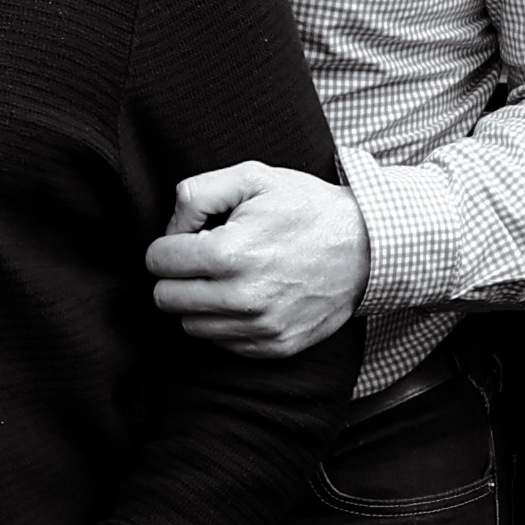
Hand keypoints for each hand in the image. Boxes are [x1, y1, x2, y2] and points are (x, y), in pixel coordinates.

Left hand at [148, 160, 368, 353]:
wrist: (367, 246)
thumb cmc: (306, 207)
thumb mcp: (253, 177)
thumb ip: (197, 194)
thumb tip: (170, 231)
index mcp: (230, 253)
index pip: (157, 261)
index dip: (169, 244)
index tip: (193, 237)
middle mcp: (242, 298)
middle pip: (165, 298)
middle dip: (177, 275)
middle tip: (205, 258)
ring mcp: (260, 327)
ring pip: (189, 325)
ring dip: (199, 302)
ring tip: (230, 277)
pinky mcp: (274, 347)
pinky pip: (221, 343)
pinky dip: (225, 322)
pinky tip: (248, 296)